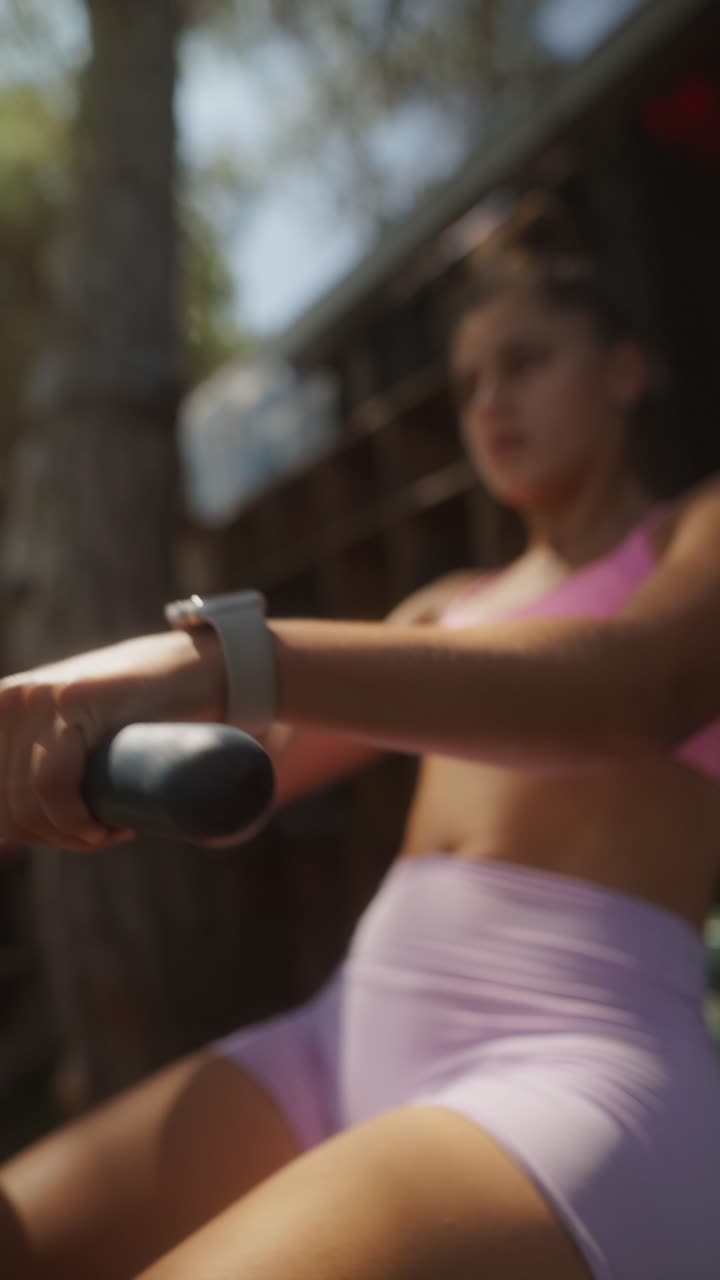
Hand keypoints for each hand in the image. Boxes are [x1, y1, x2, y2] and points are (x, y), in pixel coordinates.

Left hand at [0, 629, 225, 850]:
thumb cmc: (134, 715)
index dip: (33, 836)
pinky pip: (51, 784)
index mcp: (1, 713)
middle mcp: (9, 701)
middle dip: (58, 839)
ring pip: (28, 803)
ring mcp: (39, 696)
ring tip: (113, 830)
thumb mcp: (69, 737)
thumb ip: (36, 764)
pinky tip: (115, 825)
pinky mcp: (73, 697)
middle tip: (105, 835)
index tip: (81, 837)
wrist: (191, 670)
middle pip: (9, 807)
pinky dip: (78, 821)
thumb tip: (11, 829)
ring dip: (73, 836)